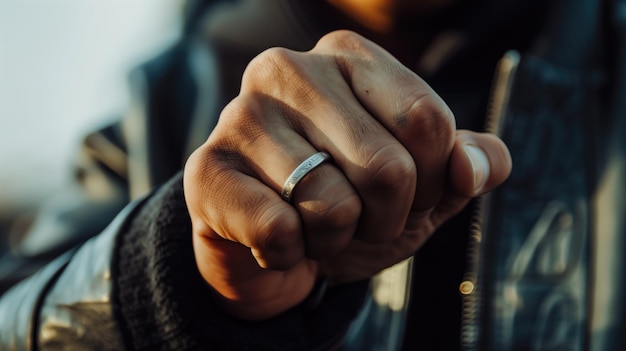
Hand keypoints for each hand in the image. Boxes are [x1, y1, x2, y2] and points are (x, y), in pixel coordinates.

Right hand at [183, 30, 510, 319]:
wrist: (274, 246)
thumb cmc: (351, 201)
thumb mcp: (423, 184)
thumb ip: (466, 164)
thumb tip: (476, 166)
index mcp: (348, 56)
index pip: (427, 122)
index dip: (433, 182)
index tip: (406, 195)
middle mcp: (288, 70)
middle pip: (388, 169)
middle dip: (386, 219)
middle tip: (358, 218)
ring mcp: (241, 116)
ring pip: (332, 207)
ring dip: (336, 240)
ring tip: (312, 226)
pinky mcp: (207, 169)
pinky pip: (279, 231)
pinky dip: (290, 254)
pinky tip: (276, 238)